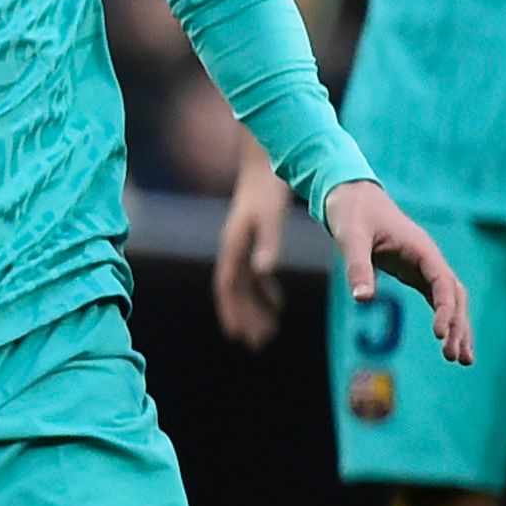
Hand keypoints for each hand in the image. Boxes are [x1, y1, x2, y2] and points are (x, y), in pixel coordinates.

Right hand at [212, 158, 293, 350]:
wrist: (265, 162)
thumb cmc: (268, 189)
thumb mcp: (270, 217)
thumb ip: (267, 244)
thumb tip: (263, 271)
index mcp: (234, 247)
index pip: (228, 287)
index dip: (232, 312)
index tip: (239, 335)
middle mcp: (233, 250)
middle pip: (234, 292)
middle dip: (244, 318)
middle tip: (258, 343)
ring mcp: (241, 246)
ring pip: (244, 287)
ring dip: (253, 310)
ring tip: (267, 333)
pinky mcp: (252, 241)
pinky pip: (254, 276)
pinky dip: (263, 293)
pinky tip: (277, 305)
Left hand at [319, 180, 472, 364]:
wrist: (350, 194)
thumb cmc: (351, 213)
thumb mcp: (350, 237)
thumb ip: (357, 267)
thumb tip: (362, 299)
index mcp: (421, 248)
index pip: (443, 283)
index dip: (445, 309)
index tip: (438, 334)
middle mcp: (429, 258)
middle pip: (455, 296)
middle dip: (458, 326)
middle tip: (456, 358)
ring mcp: (424, 265)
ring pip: (451, 299)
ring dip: (457, 327)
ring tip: (461, 359)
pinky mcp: (414, 271)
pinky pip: (436, 297)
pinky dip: (444, 318)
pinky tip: (446, 340)